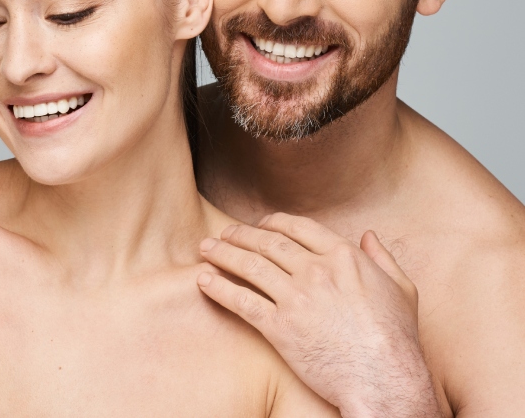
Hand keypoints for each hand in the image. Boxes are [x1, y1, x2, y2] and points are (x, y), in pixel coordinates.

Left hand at [197, 213, 442, 417]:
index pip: (297, 227)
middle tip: (224, 233)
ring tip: (206, 248)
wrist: (385, 381)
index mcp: (342, 256)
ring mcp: (296, 298)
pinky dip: (219, 288)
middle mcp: (315, 270)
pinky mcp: (280, 328)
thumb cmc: (398, 339)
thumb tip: (368, 235)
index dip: (274, 222)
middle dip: (240, 235)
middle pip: (268, 243)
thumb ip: (382, 257)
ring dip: (223, 253)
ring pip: (250, 266)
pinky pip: (242, 301)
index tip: (259, 224)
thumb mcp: (401, 289)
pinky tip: (204, 280)